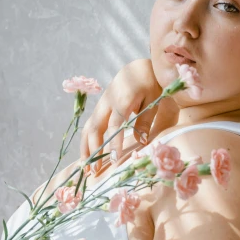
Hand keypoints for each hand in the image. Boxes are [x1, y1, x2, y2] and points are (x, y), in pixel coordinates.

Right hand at [79, 59, 178, 173]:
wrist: (139, 68)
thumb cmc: (151, 84)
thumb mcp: (153, 100)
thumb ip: (145, 120)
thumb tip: (140, 142)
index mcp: (123, 100)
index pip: (115, 125)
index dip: (113, 143)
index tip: (114, 160)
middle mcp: (107, 103)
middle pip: (95, 128)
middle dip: (94, 150)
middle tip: (96, 171)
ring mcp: (102, 105)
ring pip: (88, 128)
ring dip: (86, 148)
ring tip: (86, 168)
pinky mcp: (101, 108)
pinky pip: (91, 126)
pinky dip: (87, 141)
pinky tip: (88, 156)